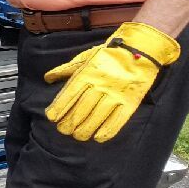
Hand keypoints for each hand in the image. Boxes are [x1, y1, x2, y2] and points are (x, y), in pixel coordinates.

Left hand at [43, 21, 179, 142]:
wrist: (141, 49)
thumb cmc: (109, 54)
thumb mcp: (85, 57)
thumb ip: (66, 69)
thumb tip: (47, 78)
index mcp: (87, 74)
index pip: (70, 94)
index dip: (60, 107)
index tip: (51, 118)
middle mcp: (100, 85)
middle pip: (82, 108)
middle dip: (70, 122)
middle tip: (63, 131)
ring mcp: (116, 94)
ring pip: (97, 116)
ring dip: (85, 129)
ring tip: (78, 136)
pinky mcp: (131, 101)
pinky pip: (118, 120)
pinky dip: (107, 131)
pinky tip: (98, 138)